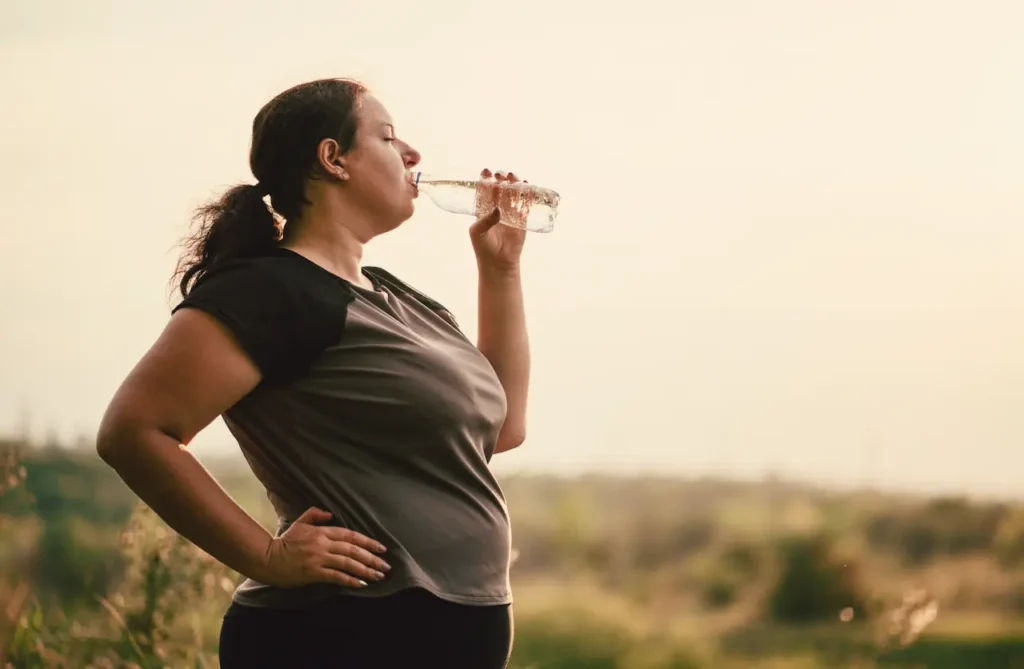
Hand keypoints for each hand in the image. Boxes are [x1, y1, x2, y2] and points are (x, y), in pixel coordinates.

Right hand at [257, 507, 389, 588]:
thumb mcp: (299, 523)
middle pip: (353, 550)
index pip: (351, 535)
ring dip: (366, 570)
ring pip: (348, 563)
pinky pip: (336, 576)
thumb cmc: (284, 541)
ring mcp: (319, 558)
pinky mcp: (313, 572)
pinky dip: (350, 580)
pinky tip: (361, 584)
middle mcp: (323, 544)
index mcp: (322, 531)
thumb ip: (315, 515)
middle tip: (386, 565)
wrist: (267, 558)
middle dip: (372, 558)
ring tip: (378, 576)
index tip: (382, 548)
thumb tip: (330, 513)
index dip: (368, 542)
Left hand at [470, 168, 527, 273]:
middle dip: (501, 179)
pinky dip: (527, 195)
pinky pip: (525, 204)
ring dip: (514, 184)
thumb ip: (485, 219)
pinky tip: (526, 186)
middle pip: (500, 189)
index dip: (486, 179)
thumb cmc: (483, 248)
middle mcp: (497, 209)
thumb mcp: (477, 232)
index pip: (485, 191)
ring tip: (513, 176)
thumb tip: (498, 208)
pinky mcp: (522, 220)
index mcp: (484, 210)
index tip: (486, 171)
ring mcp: (510, 214)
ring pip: (513, 194)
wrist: (498, 263)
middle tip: (501, 174)